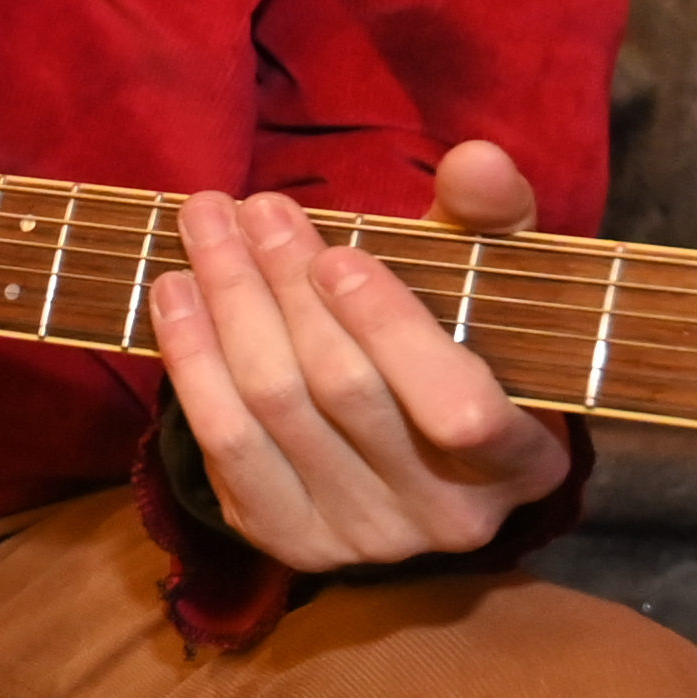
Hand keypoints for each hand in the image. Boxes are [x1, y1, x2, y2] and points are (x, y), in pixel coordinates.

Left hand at [150, 141, 572, 572]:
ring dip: (228, 305)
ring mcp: (364, 537)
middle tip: (251, 209)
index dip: (389, 329)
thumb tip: (476, 159)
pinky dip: (192, 360)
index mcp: (522, 459)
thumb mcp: (490, 275)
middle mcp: (449, 517)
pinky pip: (224, 444)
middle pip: (342, 389)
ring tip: (204, 228)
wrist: (411, 444)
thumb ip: (491, 217)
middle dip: (285, 285)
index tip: (336, 253)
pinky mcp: (289, 538)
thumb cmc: (460, 338)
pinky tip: (174, 292)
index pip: (458, 409)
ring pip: (273, 408)